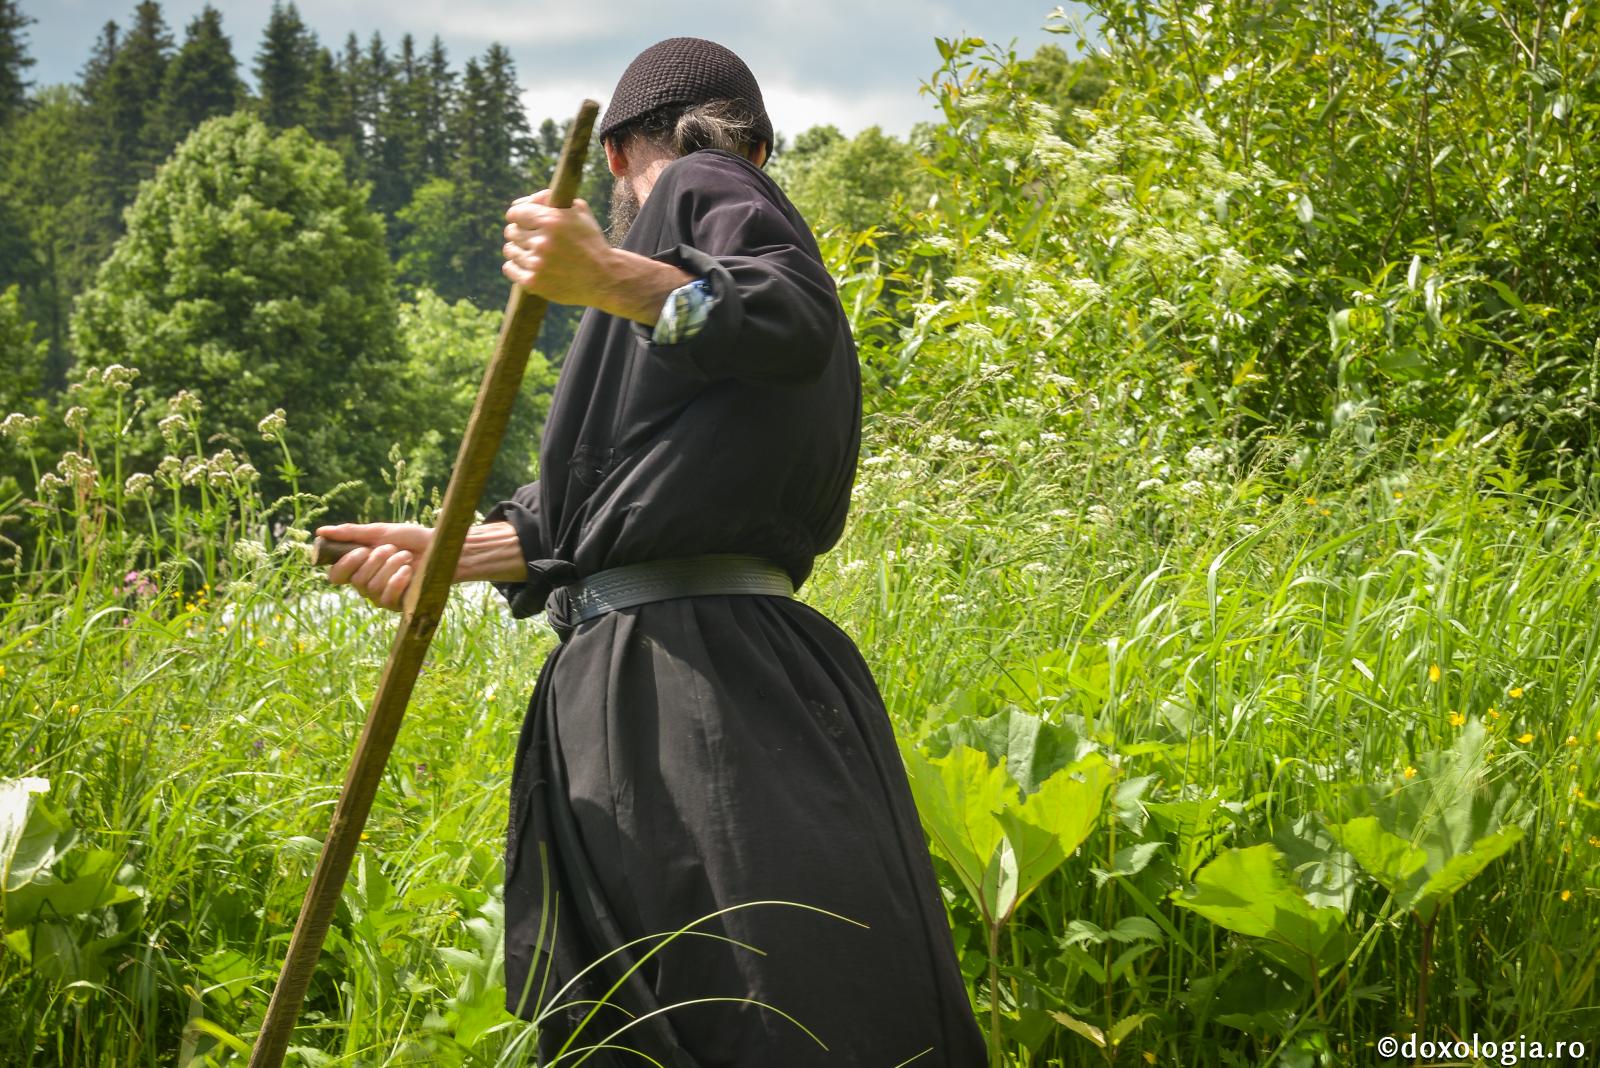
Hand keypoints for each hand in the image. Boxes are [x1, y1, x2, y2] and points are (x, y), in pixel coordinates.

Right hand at [317, 522, 435, 611]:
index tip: (362, 550)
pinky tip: (410, 571)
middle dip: (376, 559)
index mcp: (359, 567)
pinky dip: (399, 579)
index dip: (345, 565)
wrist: (441, 548)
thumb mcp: (381, 532)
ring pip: (372, 587)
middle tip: (392, 548)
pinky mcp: (398, 605)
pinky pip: (388, 596)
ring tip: (406, 556)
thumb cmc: (412, 539)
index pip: (335, 576)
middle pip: (355, 580)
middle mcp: (366, 584)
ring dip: (391, 566)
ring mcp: (382, 596)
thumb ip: (351, 533)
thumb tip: (320, 532)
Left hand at [502, 191, 616, 306]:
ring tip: (534, 253)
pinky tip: (530, 266)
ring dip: (519, 250)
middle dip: (520, 233)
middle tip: (533, 239)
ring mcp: (537, 263)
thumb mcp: (578, 211)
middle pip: (510, 232)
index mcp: (552, 220)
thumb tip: (519, 203)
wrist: (605, 278)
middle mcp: (542, 241)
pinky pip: (510, 269)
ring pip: (509, 250)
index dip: (520, 216)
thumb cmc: (591, 242)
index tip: (525, 222)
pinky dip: (517, 267)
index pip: (514, 213)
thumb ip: (548, 198)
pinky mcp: (534, 282)